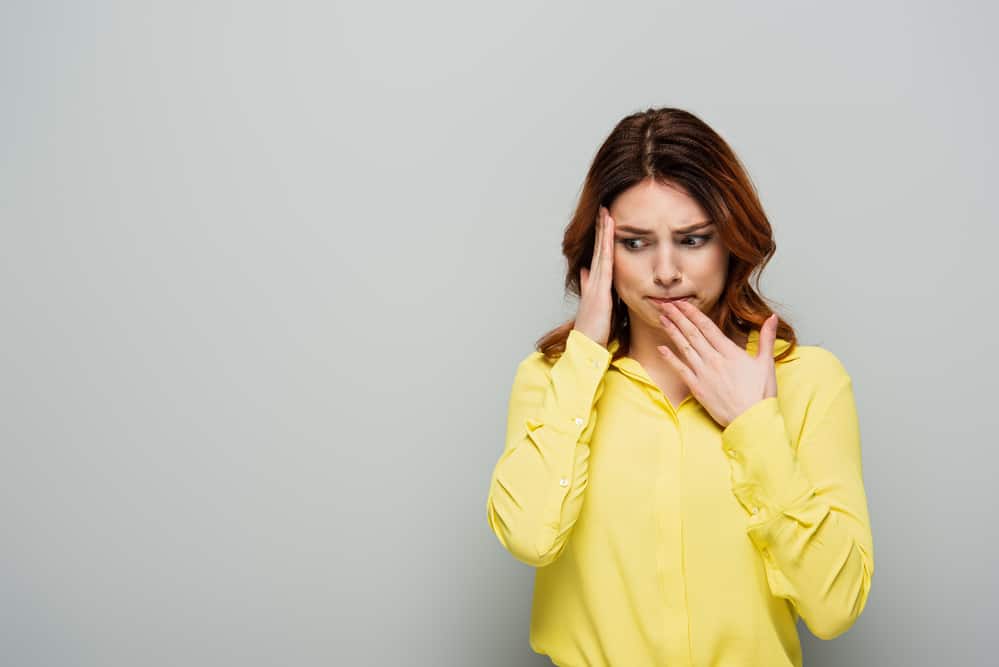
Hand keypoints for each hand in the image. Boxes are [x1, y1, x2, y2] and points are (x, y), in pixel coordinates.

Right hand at [574, 206, 615, 347]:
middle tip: (604, 209)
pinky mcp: (599, 290)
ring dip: (603, 233)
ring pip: (601, 253)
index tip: (605, 222)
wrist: (585, 346)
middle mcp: (593, 280)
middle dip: (601, 229)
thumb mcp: (594, 305)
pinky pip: (605, 264)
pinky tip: (609, 236)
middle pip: (599, 249)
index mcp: (595, 283)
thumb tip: (586, 272)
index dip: (602, 239)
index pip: (600, 256)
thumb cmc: (593, 330)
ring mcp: (595, 284)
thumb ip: (590, 287)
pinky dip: (606, 248)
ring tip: (606, 214)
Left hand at [655, 300, 779, 427]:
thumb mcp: (766, 363)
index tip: (682, 303)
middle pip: (692, 333)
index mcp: (730, 352)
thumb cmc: (760, 394)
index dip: (693, 313)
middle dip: (678, 317)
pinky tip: (661, 348)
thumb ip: (766, 338)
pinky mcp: (697, 387)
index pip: (707, 327)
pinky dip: (670, 358)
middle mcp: (714, 360)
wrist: (751, 419)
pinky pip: (680, 370)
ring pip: (684, 347)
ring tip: (662, 318)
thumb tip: (772, 318)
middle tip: (666, 304)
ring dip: (672, 332)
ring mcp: (703, 373)